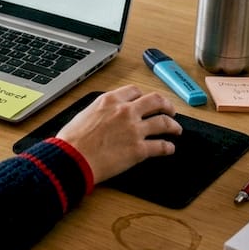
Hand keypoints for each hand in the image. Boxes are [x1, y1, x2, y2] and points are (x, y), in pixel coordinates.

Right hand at [54, 84, 179, 183]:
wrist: (72, 158)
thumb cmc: (72, 140)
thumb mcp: (85, 113)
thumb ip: (101, 111)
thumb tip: (107, 116)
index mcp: (110, 100)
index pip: (134, 91)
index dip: (143, 96)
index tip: (146, 101)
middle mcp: (125, 111)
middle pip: (155, 101)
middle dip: (166, 105)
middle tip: (169, 111)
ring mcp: (134, 130)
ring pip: (164, 122)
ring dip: (173, 126)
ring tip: (176, 130)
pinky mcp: (139, 150)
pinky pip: (161, 146)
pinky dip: (168, 147)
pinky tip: (170, 149)